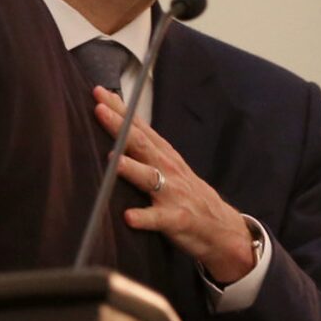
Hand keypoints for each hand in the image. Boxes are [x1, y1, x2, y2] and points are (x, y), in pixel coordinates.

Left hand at [94, 86, 255, 283]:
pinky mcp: (176, 218)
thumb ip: (143, 148)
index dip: (120, 109)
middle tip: (99, 110)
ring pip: (149, 177)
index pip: (138, 126)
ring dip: (131, 168)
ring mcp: (172, 193)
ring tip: (113, 159)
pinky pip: (158, 218)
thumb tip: (113, 128)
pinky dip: (144, 218)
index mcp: (163, 154)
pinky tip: (129, 217)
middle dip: (120, 126)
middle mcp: (167, 168)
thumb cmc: (186, 193)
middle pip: (140, 143)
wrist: (221, 227)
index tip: (99, 92)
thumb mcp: (168, 165)